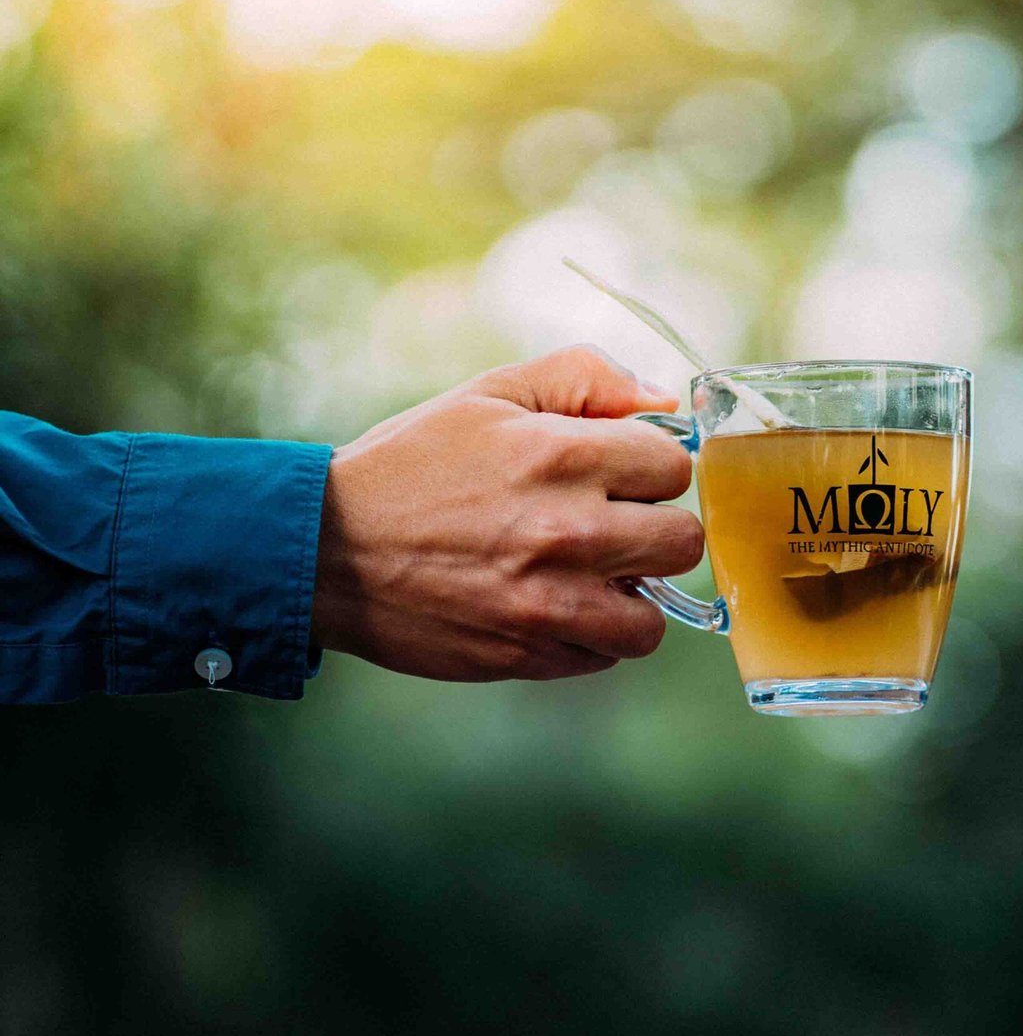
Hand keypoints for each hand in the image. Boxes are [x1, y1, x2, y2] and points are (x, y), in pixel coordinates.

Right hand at [312, 347, 703, 680]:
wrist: (326, 548)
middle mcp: (569, 532)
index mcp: (563, 457)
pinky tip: (551, 604)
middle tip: (609, 524)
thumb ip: (585, 379)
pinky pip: (603, 656)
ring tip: (588, 575)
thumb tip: (662, 401)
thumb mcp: (491, 393)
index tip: (616, 472)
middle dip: (652, 528)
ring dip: (629, 596)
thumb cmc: (411, 464)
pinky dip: (589, 635)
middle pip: (683, 541)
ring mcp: (551, 602)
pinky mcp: (529, 653)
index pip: (675, 467)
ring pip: (654, 617)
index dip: (648, 467)